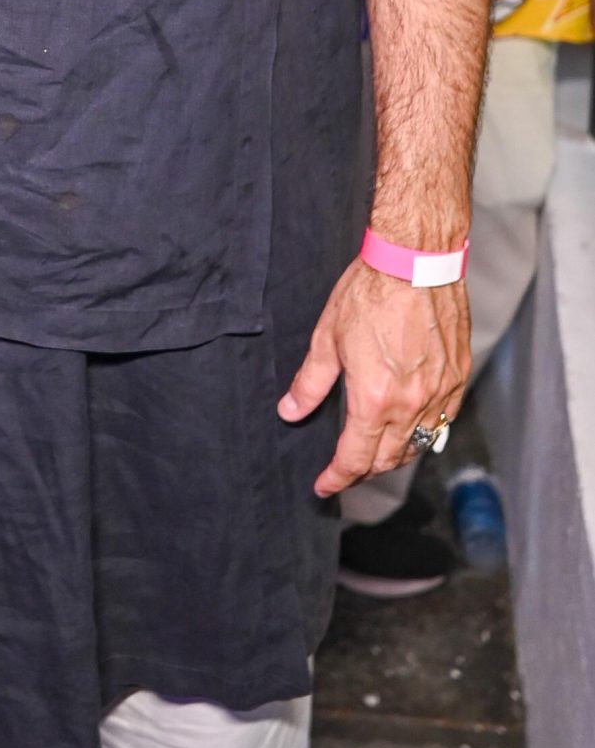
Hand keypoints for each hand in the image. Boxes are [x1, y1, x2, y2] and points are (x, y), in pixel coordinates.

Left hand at [278, 257, 470, 496]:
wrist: (416, 262)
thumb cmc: (369, 293)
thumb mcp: (327, 338)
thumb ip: (310, 383)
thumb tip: (290, 410)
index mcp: (375, 400)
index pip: (356, 457)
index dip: (337, 476)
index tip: (324, 485)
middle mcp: (412, 405)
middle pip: (389, 458)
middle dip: (364, 470)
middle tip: (346, 468)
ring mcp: (440, 393)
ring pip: (418, 443)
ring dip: (395, 454)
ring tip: (375, 452)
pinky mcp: (458, 376)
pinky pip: (442, 419)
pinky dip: (424, 431)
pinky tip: (410, 423)